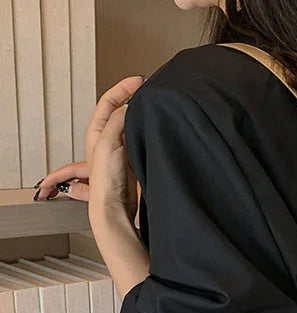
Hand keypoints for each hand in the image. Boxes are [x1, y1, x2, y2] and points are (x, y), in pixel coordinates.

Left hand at [87, 75, 146, 227]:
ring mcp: (123, 151)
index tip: (139, 81)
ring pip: (134, 126)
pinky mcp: (136, 162)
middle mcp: (109, 139)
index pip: (109, 101)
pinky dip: (151, 133)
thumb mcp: (107, 141)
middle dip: (135, 100)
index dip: (122, 88)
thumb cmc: (106, 180)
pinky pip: (144, 141)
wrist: (116, 207)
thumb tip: (132, 106)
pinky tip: (159, 133)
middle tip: (150, 93)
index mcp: (97, 131)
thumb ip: (119, 119)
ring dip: (144, 117)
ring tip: (155, 110)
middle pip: (122, 112)